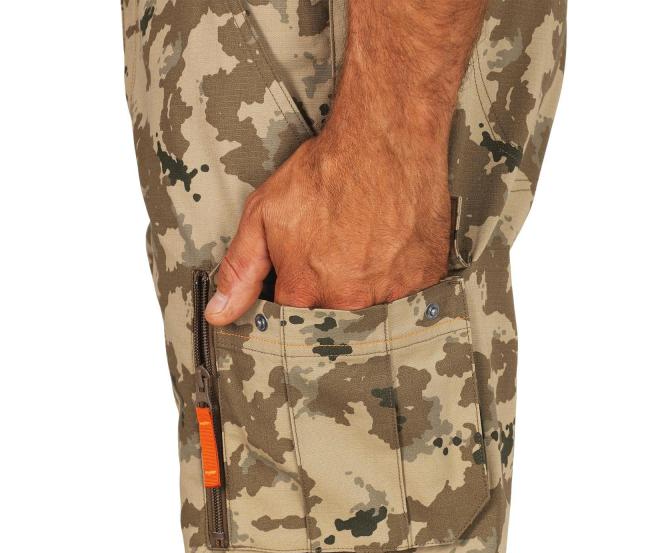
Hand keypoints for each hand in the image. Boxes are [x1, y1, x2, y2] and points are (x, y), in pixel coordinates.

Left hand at [204, 129, 450, 322]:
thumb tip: (218, 315)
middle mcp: (350, 300)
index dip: (293, 301)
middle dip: (331, 298)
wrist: (386, 138)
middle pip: (335, 320)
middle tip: (337, 256)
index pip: (292, 322)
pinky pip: (410, 297)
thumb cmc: (325, 172)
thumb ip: (240, 270)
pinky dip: (400, 280)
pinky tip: (392, 251)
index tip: (300, 278)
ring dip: (367, 291)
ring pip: (374, 311)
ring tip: (365, 251)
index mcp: (306, 291)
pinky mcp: (425, 279)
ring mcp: (392, 292)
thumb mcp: (264, 215)